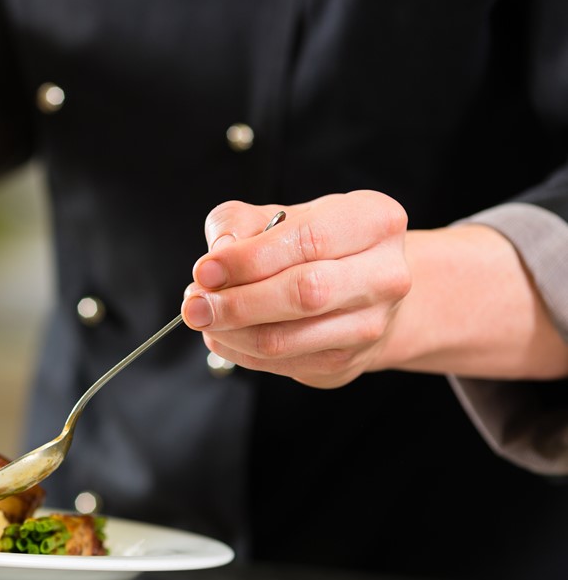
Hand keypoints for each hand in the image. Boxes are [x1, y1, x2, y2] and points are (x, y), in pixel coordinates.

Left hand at [181, 190, 410, 388]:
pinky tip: (222, 334)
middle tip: (194, 304)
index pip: (308, 240)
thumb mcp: (281, 216)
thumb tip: (217, 256)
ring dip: (231, 331)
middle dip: (238, 302)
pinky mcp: (347, 361)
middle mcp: (385, 274)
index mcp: (375, 221)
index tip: (204, 270)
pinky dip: (239, 351)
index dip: (249, 258)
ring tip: (202, 316)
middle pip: (304, 293)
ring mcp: (371, 324)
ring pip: (287, 338)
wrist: (362, 289)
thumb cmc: (316, 244)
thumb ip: (241, 223)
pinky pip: (280, 363)